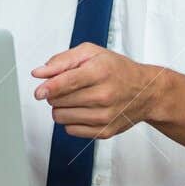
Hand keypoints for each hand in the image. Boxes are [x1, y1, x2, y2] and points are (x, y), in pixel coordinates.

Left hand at [31, 43, 161, 138]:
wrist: (145, 92)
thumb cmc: (117, 70)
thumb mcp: (91, 53)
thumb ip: (62, 60)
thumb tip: (39, 73)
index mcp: (100, 72)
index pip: (67, 82)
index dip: (49, 87)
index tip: (39, 92)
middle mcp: (104, 95)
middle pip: (60, 100)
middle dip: (55, 94)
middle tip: (68, 87)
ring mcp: (104, 116)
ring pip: (61, 117)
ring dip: (61, 108)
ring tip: (75, 99)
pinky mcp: (104, 131)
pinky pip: (71, 130)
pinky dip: (71, 120)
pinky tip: (83, 111)